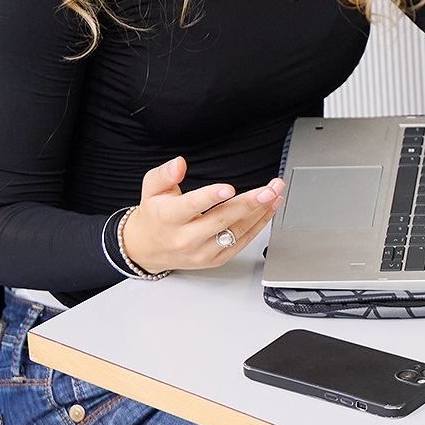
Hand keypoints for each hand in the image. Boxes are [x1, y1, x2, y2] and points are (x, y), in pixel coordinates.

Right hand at [118, 156, 282, 273]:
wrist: (149, 248)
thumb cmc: (155, 215)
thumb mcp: (151, 188)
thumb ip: (164, 174)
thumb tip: (179, 163)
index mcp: (169, 217)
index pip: (191, 206)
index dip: (210, 196)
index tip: (228, 188)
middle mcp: (186, 237)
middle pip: (221, 220)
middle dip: (249, 203)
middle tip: (269, 189)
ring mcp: (202, 252)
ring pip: (236, 232)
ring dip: (260, 213)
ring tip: (275, 194)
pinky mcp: (214, 260)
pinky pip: (241, 243)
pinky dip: (258, 226)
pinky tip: (269, 209)